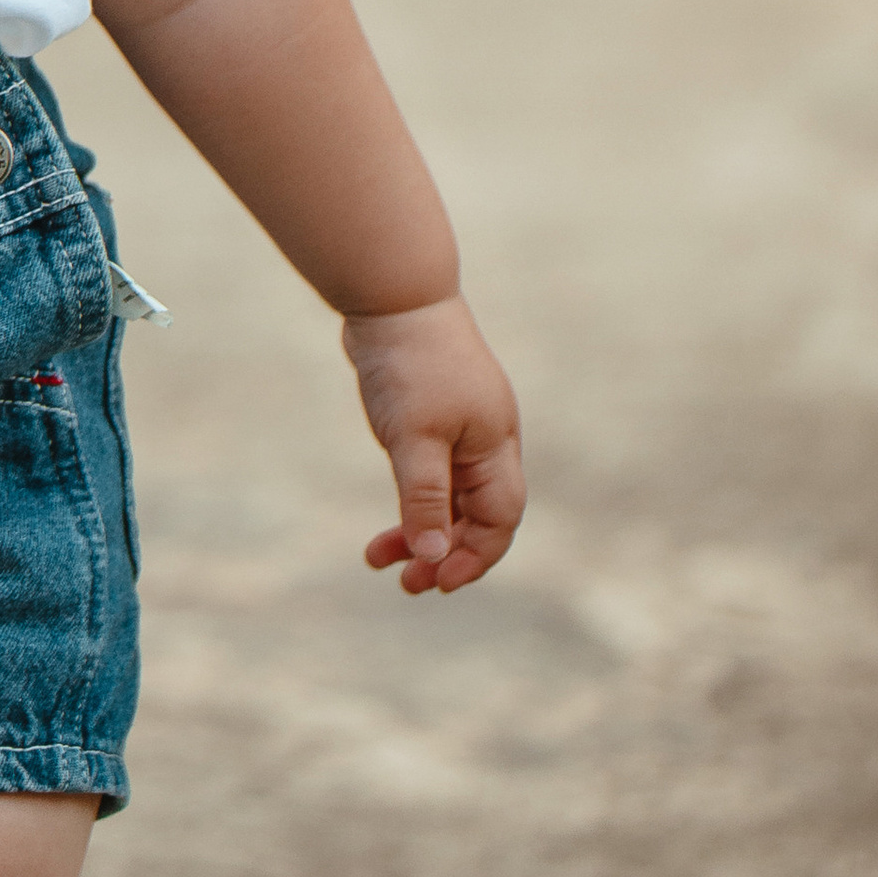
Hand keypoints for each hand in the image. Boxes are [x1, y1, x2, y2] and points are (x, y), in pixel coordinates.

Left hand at [343, 296, 523, 595]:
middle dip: (442, 551)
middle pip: (475, 515)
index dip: (473, 557)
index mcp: (495, 445)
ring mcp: (459, 427)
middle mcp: (485, 440)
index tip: (436, 581)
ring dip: (420, 530)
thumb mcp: (415, 437)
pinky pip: (428, 474)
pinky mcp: (430, 416)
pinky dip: (410, 499)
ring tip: (378, 558)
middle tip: (404, 582)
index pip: (499, 520)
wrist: (390, 293)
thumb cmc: (410, 362)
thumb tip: (433, 555)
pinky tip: (385, 521)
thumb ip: (425, 498)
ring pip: (448, 497)